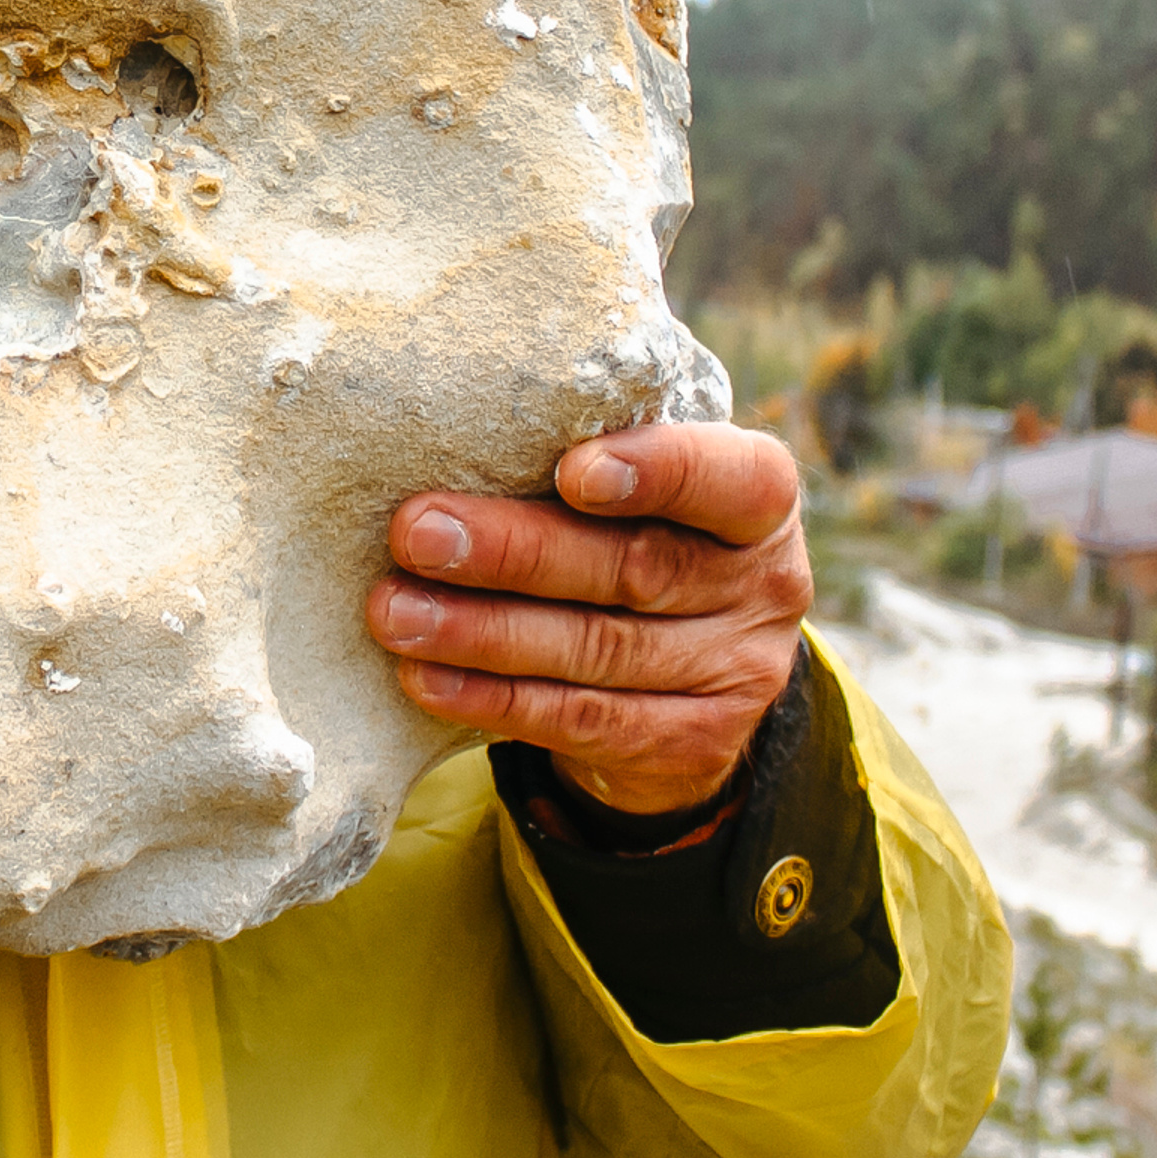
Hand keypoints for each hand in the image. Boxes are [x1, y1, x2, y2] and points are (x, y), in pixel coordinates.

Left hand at [366, 424, 808, 816]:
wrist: (691, 672)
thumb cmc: (636, 528)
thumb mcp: (642, 483)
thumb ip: (577, 447)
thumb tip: (437, 411)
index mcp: (760, 499)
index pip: (731, 477)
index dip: (658, 472)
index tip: (572, 470)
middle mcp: (761, 587)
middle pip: (634, 568)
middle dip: (514, 551)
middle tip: (416, 531)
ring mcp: (735, 674)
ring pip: (596, 651)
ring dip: (481, 631)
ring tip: (395, 611)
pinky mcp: (692, 745)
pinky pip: (579, 721)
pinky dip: (492, 699)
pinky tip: (425, 677)